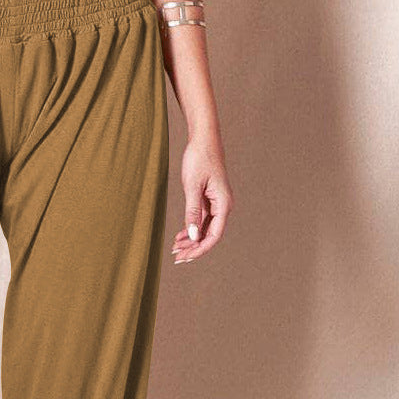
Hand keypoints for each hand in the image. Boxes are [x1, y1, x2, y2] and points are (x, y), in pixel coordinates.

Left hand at [171, 136, 233, 263]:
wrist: (203, 140)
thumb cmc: (199, 159)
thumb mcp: (192, 187)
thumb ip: (193, 212)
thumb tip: (193, 236)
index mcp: (224, 205)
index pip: (214, 236)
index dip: (200, 249)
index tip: (186, 257)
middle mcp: (223, 207)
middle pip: (209, 235)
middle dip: (193, 248)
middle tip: (177, 258)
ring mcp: (216, 204)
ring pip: (205, 229)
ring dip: (191, 240)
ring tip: (175, 249)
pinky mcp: (209, 200)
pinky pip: (202, 220)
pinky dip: (190, 229)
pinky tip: (179, 237)